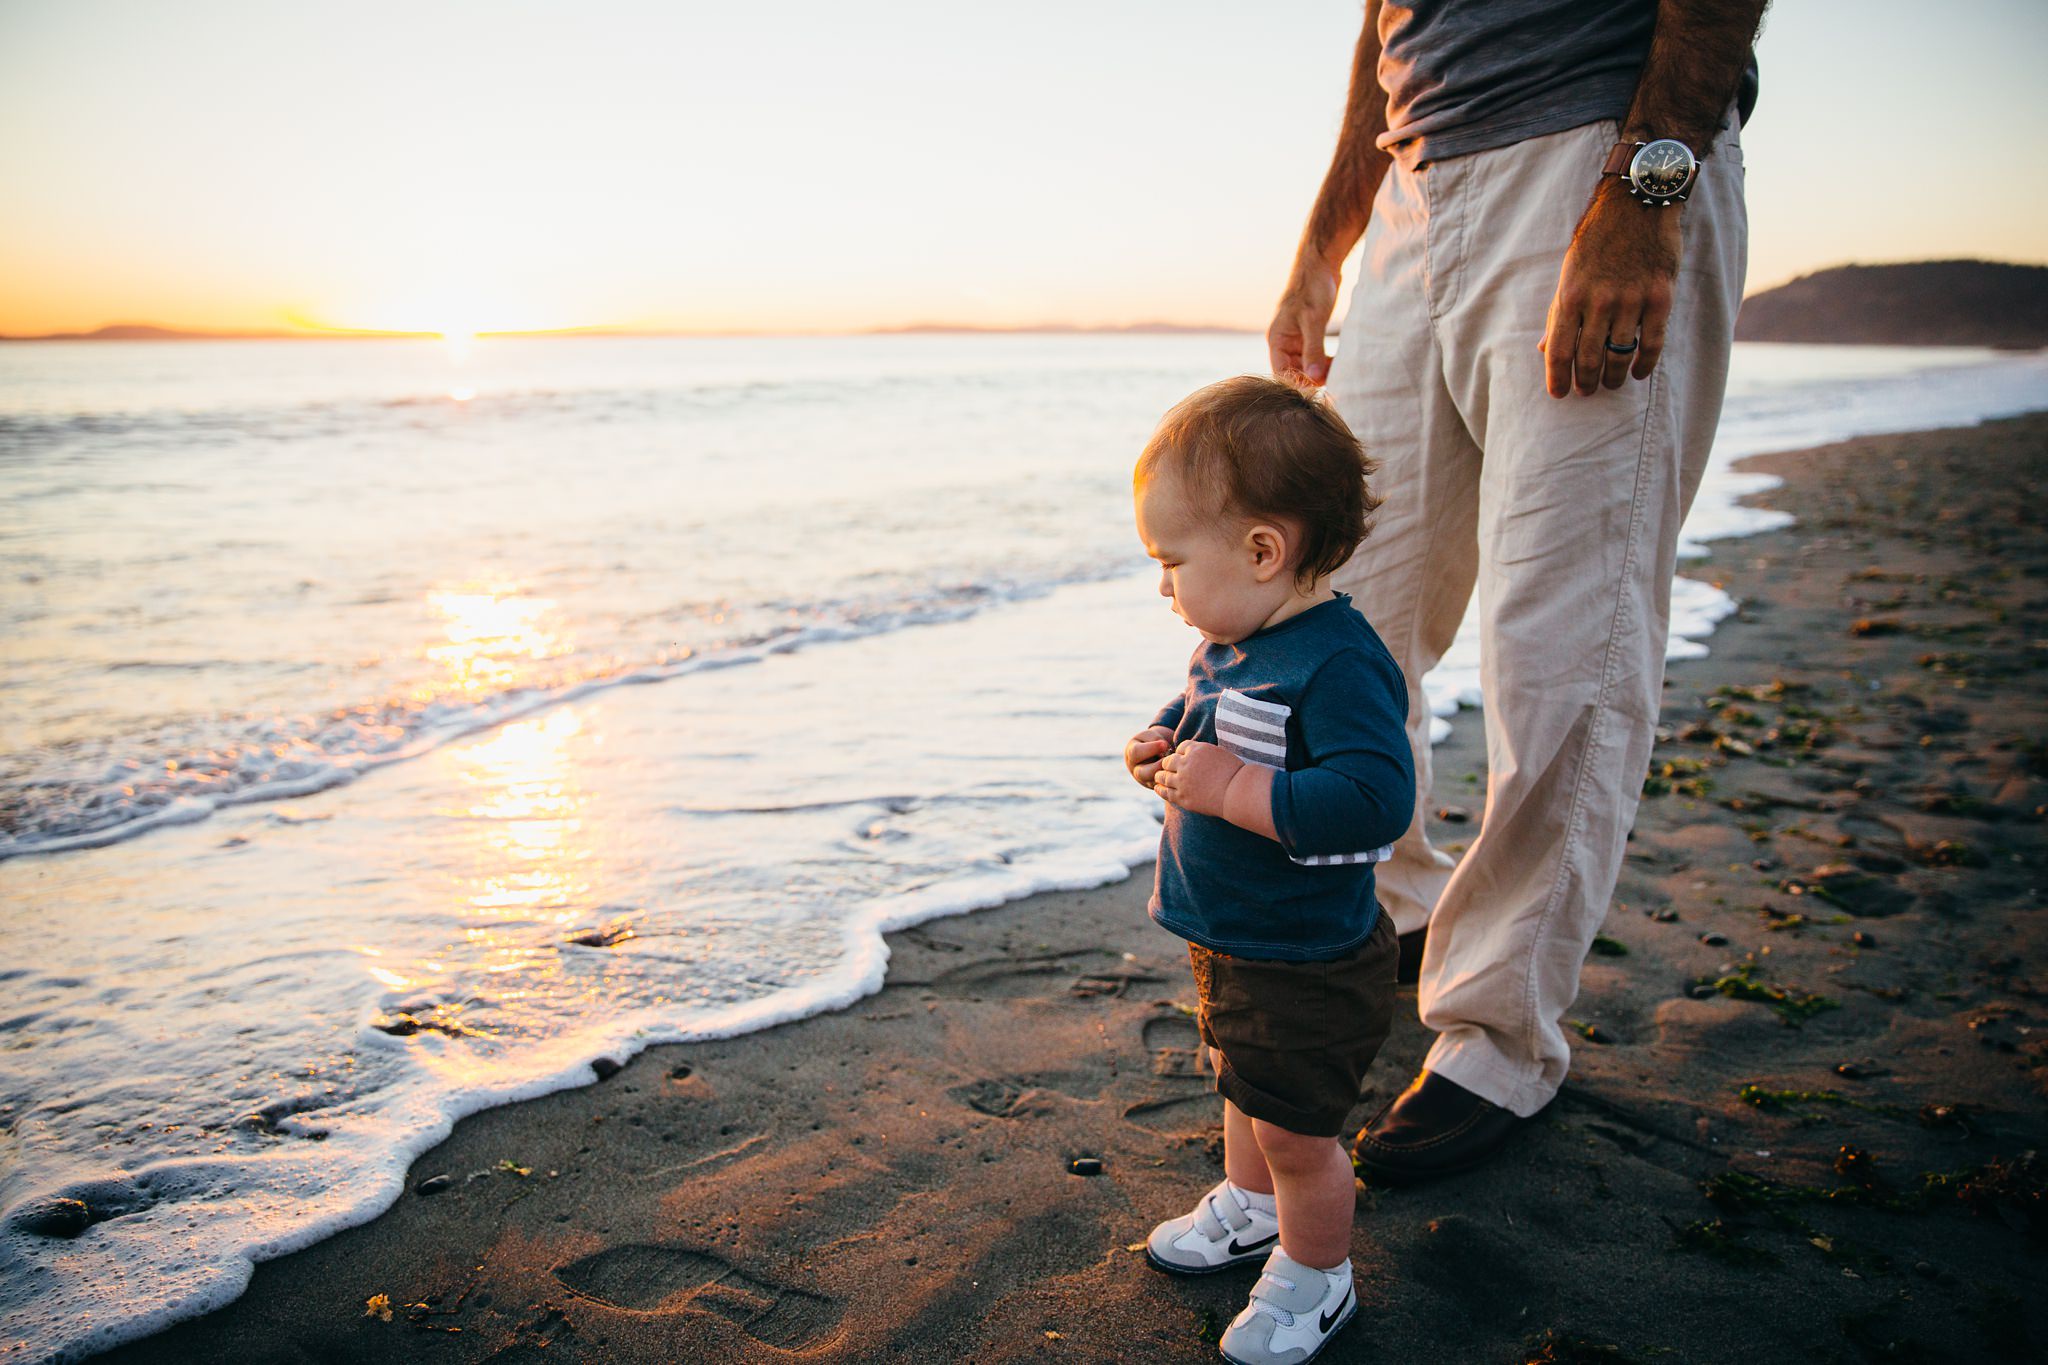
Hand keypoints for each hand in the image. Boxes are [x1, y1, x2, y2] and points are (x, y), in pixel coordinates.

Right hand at [1125, 726, 1174, 789]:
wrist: (1155, 753)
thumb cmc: (1152, 741)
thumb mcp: (1151, 735)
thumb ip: (1155, 738)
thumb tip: (1164, 748)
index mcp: (1132, 754)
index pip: (1136, 752)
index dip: (1151, 748)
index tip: (1165, 744)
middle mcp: (1136, 770)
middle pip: (1142, 773)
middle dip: (1157, 766)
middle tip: (1168, 759)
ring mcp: (1146, 780)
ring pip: (1154, 783)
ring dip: (1165, 774)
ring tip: (1174, 765)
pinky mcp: (1157, 786)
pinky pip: (1164, 787)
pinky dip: (1171, 780)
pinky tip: (1177, 771)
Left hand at [1152, 740, 1243, 818]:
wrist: (1238, 793)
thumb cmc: (1234, 773)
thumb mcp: (1219, 753)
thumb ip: (1204, 752)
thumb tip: (1195, 751)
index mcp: (1197, 750)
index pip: (1181, 747)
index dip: (1182, 753)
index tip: (1185, 759)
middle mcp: (1186, 764)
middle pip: (1168, 761)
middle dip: (1169, 764)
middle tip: (1169, 768)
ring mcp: (1182, 781)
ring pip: (1162, 776)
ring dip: (1161, 776)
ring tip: (1161, 777)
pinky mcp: (1182, 797)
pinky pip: (1165, 792)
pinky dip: (1160, 788)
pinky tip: (1158, 787)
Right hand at [1267, 259, 1340, 386]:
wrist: (1321, 265)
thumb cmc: (1313, 288)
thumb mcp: (1314, 320)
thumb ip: (1313, 350)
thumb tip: (1314, 377)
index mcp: (1276, 339)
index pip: (1280, 372)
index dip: (1297, 383)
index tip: (1318, 389)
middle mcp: (1283, 342)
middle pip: (1294, 372)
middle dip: (1312, 378)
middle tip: (1335, 380)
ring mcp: (1295, 340)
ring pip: (1305, 366)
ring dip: (1320, 371)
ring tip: (1338, 371)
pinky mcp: (1308, 336)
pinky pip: (1314, 357)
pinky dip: (1325, 362)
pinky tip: (1338, 362)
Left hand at [1540, 179, 1681, 397]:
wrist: (1635, 205)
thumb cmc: (1596, 240)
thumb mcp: (1568, 273)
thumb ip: (1558, 312)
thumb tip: (1543, 349)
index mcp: (1570, 296)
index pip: (1559, 350)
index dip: (1558, 378)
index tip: (1559, 394)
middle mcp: (1599, 302)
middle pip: (1589, 359)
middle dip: (1585, 382)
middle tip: (1586, 392)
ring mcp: (1631, 300)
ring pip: (1620, 354)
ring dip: (1613, 377)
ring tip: (1610, 384)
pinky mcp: (1659, 297)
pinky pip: (1652, 343)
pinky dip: (1644, 363)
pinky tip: (1638, 372)